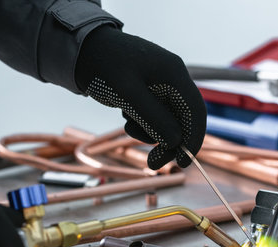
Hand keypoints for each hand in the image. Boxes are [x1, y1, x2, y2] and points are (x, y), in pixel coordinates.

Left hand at [75, 26, 205, 169]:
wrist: (82, 50)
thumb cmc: (104, 66)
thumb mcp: (127, 93)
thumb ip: (153, 118)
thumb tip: (176, 142)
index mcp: (173, 74)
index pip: (195, 111)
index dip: (193, 140)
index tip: (182, 163)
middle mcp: (172, 79)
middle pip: (182, 120)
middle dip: (168, 143)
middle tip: (152, 164)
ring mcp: (160, 85)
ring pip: (166, 120)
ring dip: (150, 132)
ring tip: (127, 127)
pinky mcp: (147, 91)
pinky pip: (153, 115)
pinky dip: (141, 122)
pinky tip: (125, 112)